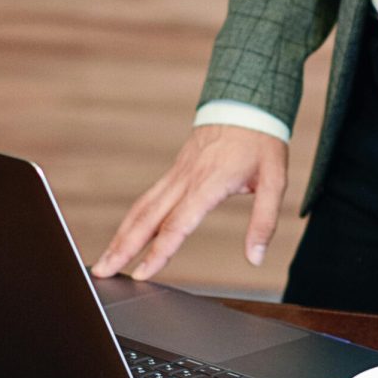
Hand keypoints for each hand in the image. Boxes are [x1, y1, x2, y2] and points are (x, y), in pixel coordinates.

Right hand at [91, 124, 287, 280]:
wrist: (246, 104)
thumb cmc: (261, 142)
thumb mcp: (275, 181)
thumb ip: (264, 222)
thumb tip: (256, 257)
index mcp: (209, 183)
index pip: (177, 224)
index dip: (158, 251)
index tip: (142, 273)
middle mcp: (185, 180)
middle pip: (147, 219)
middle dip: (123, 248)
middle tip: (102, 272)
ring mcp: (176, 175)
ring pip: (141, 209)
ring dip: (120, 236)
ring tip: (105, 261)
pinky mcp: (174, 173)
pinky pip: (147, 199)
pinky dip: (131, 221)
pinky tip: (123, 236)